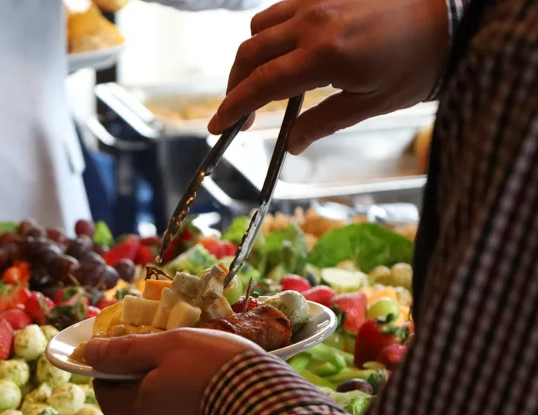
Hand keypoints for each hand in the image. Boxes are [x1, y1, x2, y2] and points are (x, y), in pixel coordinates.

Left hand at [84, 329, 262, 414]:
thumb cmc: (219, 371)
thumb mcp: (173, 346)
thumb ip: (129, 351)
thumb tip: (88, 353)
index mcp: (144, 410)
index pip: (110, 400)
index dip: (110, 381)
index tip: (119, 368)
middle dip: (158, 401)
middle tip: (187, 378)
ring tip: (224, 400)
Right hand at [208, 0, 449, 152]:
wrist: (451, 16)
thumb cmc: (418, 63)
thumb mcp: (371, 104)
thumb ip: (322, 123)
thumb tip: (291, 144)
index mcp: (323, 56)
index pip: (260, 85)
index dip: (233, 108)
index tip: (218, 126)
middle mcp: (312, 22)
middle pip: (249, 54)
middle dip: (236, 86)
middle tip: (238, 113)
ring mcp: (317, 0)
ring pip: (260, 28)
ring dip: (252, 57)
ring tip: (263, 83)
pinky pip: (281, 9)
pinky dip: (271, 33)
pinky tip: (285, 52)